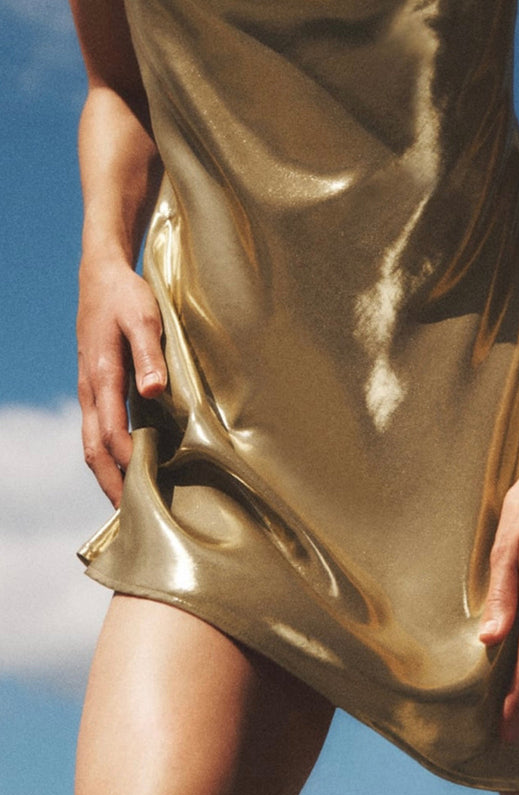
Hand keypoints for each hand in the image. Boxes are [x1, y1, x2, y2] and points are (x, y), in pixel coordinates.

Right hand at [77, 256, 166, 505]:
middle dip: (111, 484)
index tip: (146, 494)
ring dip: (106, 474)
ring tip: (127, 503)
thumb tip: (153, 393)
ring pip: (91, 443)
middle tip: (130, 518)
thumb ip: (149, 355)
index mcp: (102, 377)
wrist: (102, 276)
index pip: (112, 435)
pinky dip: (106, 454)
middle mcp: (90, 390)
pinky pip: (96, 429)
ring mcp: (89, 390)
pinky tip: (123, 464)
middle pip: (94, 449)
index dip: (127, 466)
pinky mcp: (95, 386)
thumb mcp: (144, 318)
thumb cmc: (127, 296)